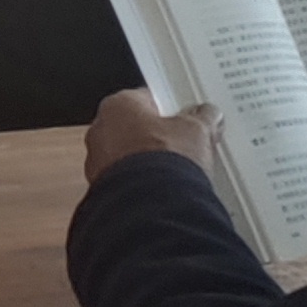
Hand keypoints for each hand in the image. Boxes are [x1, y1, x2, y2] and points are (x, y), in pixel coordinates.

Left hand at [87, 90, 224, 190]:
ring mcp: (98, 163)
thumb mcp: (196, 130)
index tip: (187, 118)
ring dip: (150, 164)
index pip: (147, 98)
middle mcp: (100, 131)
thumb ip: (202, 118)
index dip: (171, 109)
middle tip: (185, 146)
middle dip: (159, 138)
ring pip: (129, 157)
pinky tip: (164, 191)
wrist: (152, 208)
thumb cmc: (163, 162)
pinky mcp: (103, 190)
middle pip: (136, 128)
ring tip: (178, 172)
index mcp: (118, 104)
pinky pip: (126, 182)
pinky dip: (142, 185)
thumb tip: (208, 116)